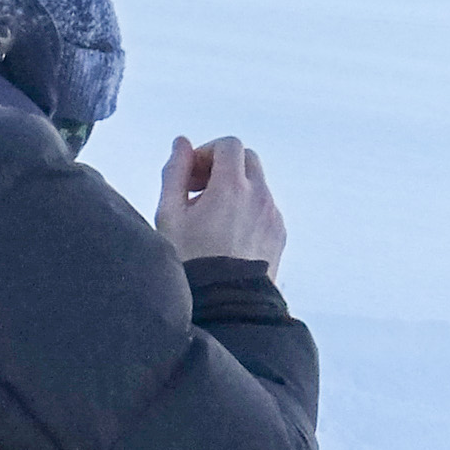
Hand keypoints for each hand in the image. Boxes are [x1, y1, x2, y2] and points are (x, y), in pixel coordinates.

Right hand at [159, 134, 287, 272]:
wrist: (224, 306)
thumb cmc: (191, 263)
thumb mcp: (169, 216)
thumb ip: (175, 172)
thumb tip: (182, 144)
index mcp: (232, 187)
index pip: (228, 145)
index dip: (206, 153)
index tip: (191, 177)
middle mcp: (260, 196)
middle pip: (246, 159)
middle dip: (222, 167)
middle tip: (199, 192)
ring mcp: (273, 216)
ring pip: (257, 184)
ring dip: (235, 188)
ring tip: (210, 219)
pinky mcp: (279, 234)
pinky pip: (266, 208)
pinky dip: (248, 208)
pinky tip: (228, 235)